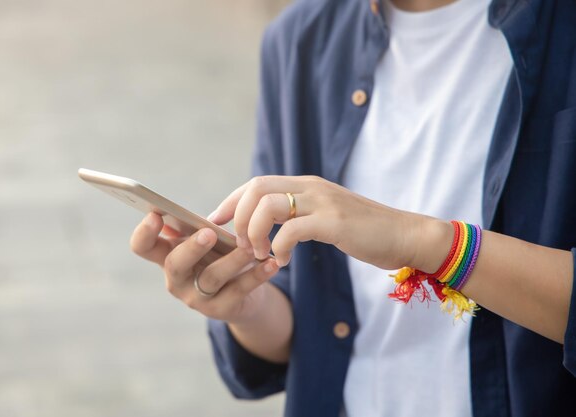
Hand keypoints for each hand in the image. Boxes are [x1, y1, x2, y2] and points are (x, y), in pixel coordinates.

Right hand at [129, 212, 279, 324]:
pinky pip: (240, 290)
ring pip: (212, 278)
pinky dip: (257, 275)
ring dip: (232, 260)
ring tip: (251, 247)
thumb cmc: (218, 256)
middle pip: (175, 265)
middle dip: (191, 248)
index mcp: (167, 256)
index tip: (154, 214)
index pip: (143, 247)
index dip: (144, 233)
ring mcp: (197, 298)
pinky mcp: (222, 309)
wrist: (243, 294)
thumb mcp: (205, 241)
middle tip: (208, 233)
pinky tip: (271, 263)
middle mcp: (176, 279)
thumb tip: (189, 212)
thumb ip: (196, 227)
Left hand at [209, 175, 450, 271]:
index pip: (257, 182)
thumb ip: (301, 215)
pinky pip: (292, 230)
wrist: (406, 235)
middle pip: (256, 188)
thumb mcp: (327, 216)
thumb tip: (273, 226)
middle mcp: (311, 187)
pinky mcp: (334, 222)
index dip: (231, 201)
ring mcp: (323, 202)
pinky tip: (282, 262)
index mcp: (306, 185)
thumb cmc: (365, 231)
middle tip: (237, 245)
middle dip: (238, 217)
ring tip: (259, 255)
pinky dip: (279, 247)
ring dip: (254, 233)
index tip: (216, 221)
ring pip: (268, 205)